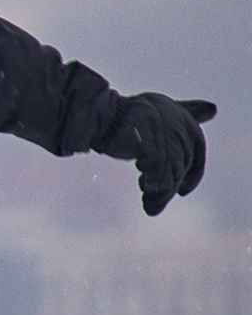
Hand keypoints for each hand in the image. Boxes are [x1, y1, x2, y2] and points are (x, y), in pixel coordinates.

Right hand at [99, 91, 215, 215]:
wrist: (101, 116)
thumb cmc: (127, 116)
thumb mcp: (162, 111)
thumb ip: (188, 111)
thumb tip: (213, 109)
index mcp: (183, 117)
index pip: (197, 149)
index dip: (192, 173)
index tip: (182, 191)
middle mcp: (178, 124)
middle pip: (182, 165)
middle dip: (170, 187)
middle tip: (154, 203)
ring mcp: (165, 135)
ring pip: (172, 172)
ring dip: (161, 193)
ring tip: (150, 205)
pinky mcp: (151, 146)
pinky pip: (159, 174)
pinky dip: (154, 187)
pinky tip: (144, 192)